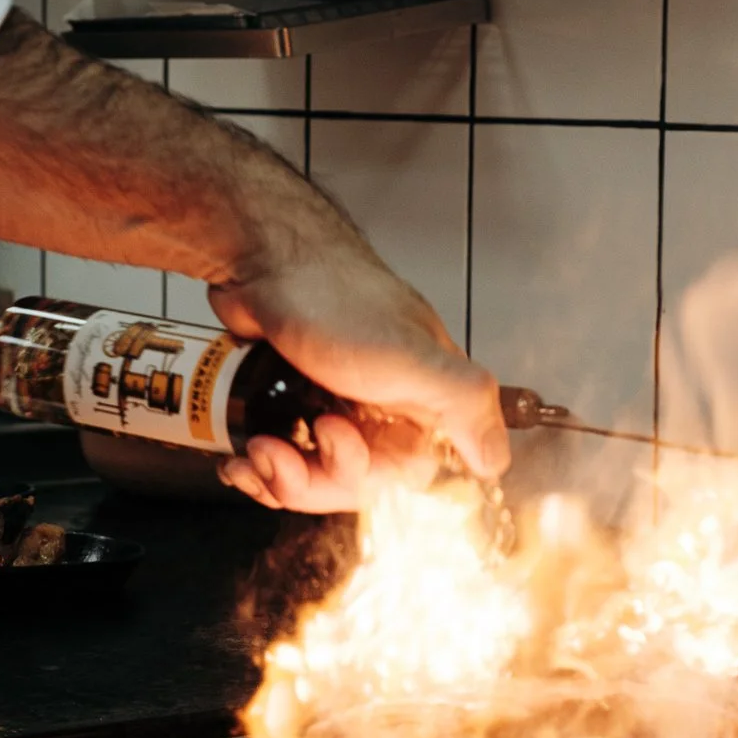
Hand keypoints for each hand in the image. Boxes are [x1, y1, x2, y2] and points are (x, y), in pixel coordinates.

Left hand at [209, 233, 508, 512]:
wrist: (260, 256)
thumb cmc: (332, 297)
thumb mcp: (411, 356)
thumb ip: (464, 405)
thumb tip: (497, 460)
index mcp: (422, 398)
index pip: (404, 475)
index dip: (360, 475)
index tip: (331, 439)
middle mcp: (383, 403)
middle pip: (352, 481)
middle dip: (307, 480)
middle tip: (274, 450)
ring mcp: (336, 400)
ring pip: (313, 473)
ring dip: (277, 477)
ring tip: (253, 451)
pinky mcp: (296, 398)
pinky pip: (284, 456)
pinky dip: (261, 466)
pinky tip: (240, 459)